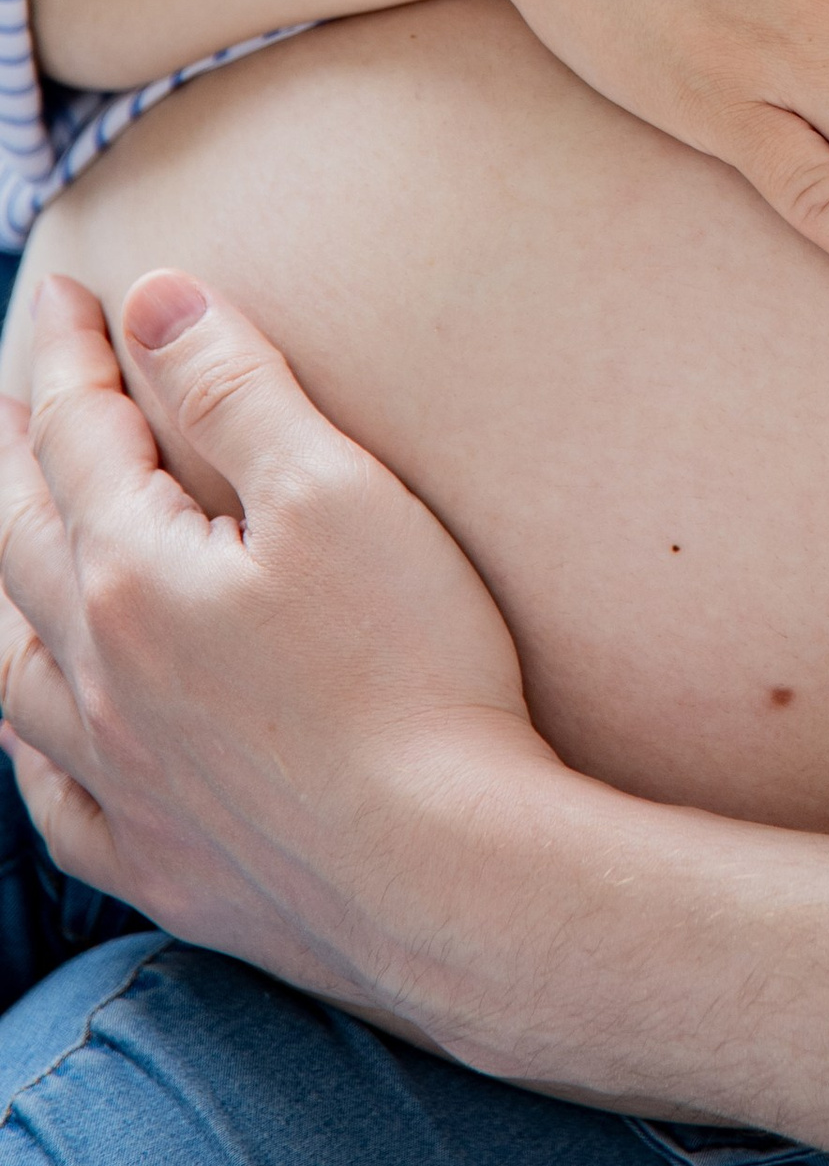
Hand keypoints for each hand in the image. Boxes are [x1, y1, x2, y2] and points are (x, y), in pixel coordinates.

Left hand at [0, 273, 552, 1050]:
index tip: (76, 290)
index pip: (80, 436)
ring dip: (1, 589)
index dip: (76, 353)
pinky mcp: (162, 866)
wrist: (446, 875)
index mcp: (132, 577)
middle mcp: (97, 681)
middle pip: (21, 541)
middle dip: (16, 453)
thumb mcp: (336, 494)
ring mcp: (123, 783)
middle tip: (18, 392)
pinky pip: (54, 805)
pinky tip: (37, 736)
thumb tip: (151, 297)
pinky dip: (29, 752)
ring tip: (8, 543)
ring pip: (11, 672)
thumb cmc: (411, 670)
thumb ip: (234, 390)